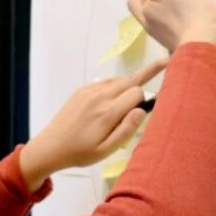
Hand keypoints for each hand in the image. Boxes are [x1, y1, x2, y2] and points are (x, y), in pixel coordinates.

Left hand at [20, 59, 168, 190]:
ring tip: (136, 91)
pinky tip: (116, 96)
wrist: (51, 146)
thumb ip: (126, 130)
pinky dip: (116, 85)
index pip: (137, 93)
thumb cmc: (81, 153)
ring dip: (130, 83)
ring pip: (119, 79)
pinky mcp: (82, 90)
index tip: (151, 104)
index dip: (146, 98)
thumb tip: (142, 109)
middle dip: (147, 73)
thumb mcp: (106, 150)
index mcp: (108, 112)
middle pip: (130, 80)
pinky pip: (105, 82)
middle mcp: (100, 96)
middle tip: (165, 62)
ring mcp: (89, 91)